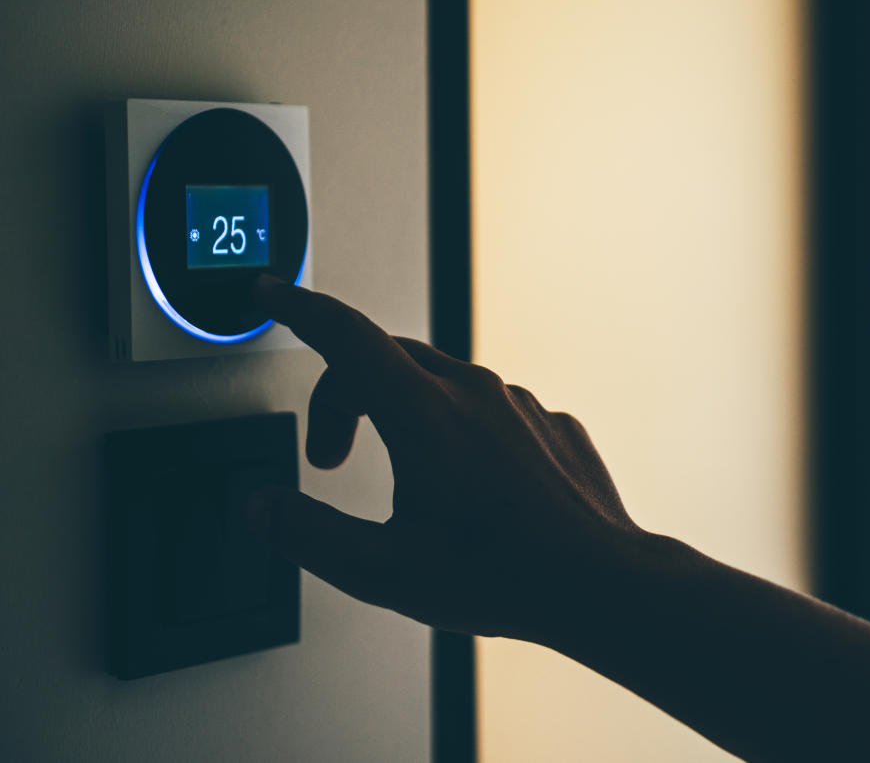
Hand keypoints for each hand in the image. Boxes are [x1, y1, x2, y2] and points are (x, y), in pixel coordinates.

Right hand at [248, 276, 643, 641]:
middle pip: (384, 359)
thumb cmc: (503, 577)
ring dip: (402, 414)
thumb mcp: (380, 570)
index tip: (270, 290)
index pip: (344, 335)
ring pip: (439, 383)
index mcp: (424, 413)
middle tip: (329, 460)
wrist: (602, 584)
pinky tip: (469, 491)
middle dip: (342, 398)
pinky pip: (490, 410)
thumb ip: (308, 533)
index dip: (297, 308)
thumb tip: (263, 507)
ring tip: (405, 484)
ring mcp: (519, 404)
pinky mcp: (550, 424)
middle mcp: (474, 392)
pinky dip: (459, 433)